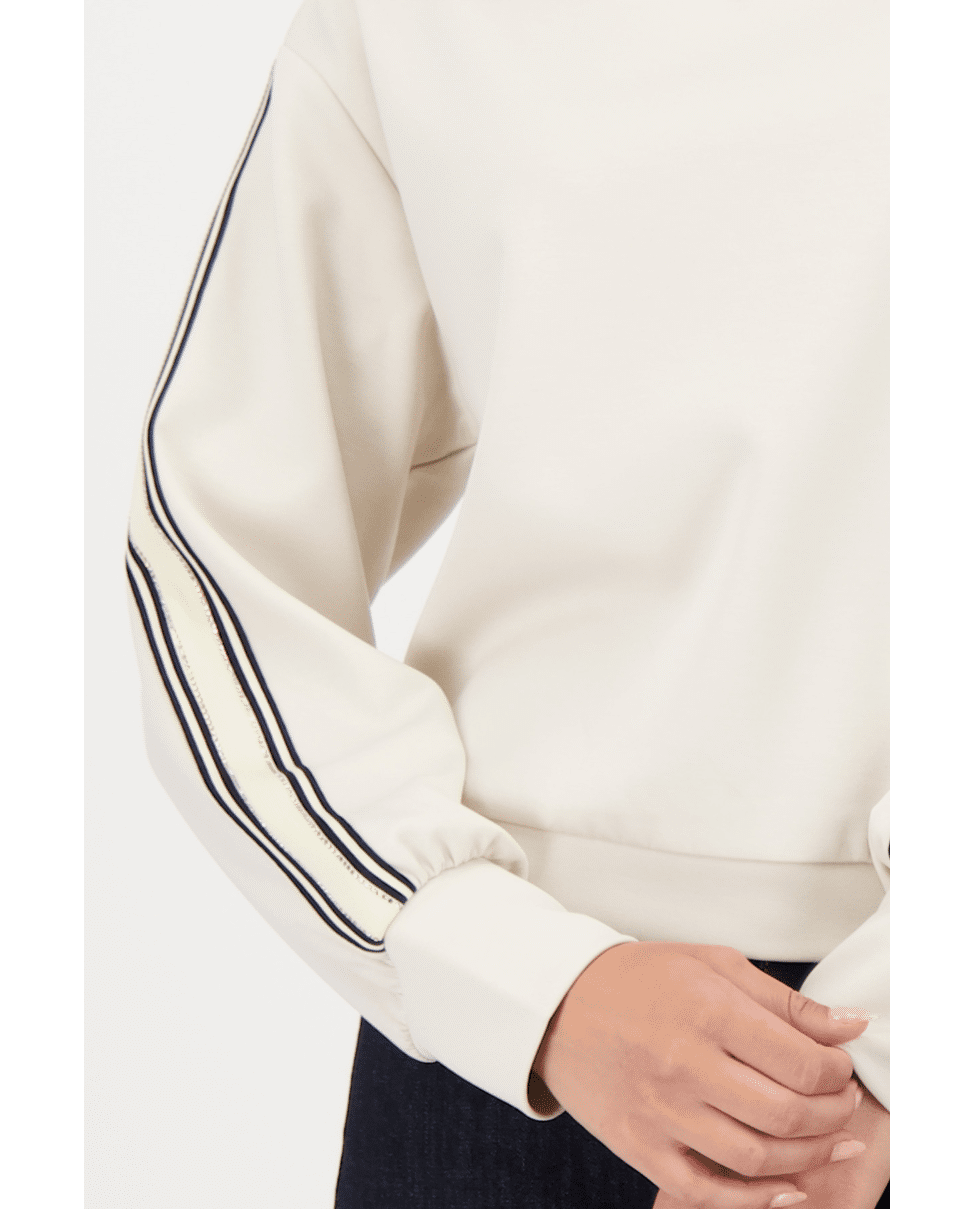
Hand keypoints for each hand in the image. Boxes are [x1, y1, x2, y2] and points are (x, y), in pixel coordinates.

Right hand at [532, 943, 871, 1208]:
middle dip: (832, 1115)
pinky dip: (756, 1200)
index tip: (838, 1067)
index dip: (837, 1073)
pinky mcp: (640, 1146)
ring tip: (824, 1138)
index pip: (802, 1063)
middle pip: (787, 1115)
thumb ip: (786, 1002)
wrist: (559, 1004)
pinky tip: (787, 1187)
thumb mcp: (713, 965)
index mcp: (706, 1010)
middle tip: (841, 1103)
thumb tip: (853, 1025)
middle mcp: (684, 1064)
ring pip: (757, 1160)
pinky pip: (708, 1192)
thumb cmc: (641, 979)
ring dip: (808, 1156)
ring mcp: (660, 1111)